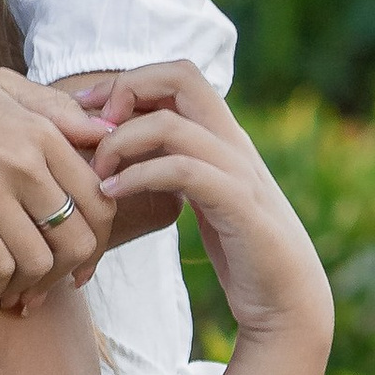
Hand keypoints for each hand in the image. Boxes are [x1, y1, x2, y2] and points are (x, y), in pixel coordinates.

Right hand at [0, 68, 116, 305]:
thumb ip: (60, 109)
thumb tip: (109, 133)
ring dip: (31, 285)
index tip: (84, 262)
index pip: (98, 201)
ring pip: (37, 261)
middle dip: (68, 272)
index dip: (100, 242)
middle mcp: (24, 163)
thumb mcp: (8, 87)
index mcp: (43, 134)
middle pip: (75, 239)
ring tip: (19, 290)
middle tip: (52, 282)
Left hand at [88, 63, 331, 352]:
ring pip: (172, 125)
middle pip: (181, 77)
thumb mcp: (203, 196)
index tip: (87, 110)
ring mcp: (238, 171)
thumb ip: (175, 165)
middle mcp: (233, 143)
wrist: (287, 299)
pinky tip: (112, 195)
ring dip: (120, 142)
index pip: (177, 76)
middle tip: (91, 129)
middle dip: (127, 90)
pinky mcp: (238, 206)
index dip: (128, 81)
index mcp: (223, 136)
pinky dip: (139, 176)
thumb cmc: (240, 249)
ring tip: (97, 173)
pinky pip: (183, 171)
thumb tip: (126, 147)